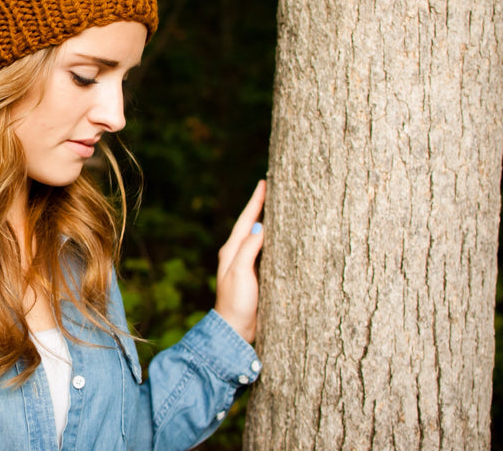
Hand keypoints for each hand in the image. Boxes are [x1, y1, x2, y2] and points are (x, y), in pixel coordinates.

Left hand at [214, 180, 265, 342]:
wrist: (235, 330)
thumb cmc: (236, 302)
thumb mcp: (241, 272)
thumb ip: (249, 249)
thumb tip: (260, 227)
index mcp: (231, 250)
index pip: (246, 220)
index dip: (256, 201)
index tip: (263, 182)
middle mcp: (237, 254)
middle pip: (251, 224)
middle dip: (261, 206)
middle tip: (271, 188)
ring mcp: (246, 265)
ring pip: (259, 236)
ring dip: (267, 221)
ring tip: (279, 207)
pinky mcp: (256, 276)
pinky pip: (265, 250)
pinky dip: (273, 240)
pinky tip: (281, 239)